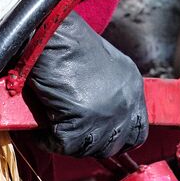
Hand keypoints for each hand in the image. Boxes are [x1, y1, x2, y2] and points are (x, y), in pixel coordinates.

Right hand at [25, 12, 147, 158]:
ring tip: (52, 127)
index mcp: (132, 84)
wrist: (49, 32)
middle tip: (70, 134)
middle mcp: (125, 101)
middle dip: (91, 143)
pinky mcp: (80, 123)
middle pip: (114, 144)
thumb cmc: (67, 41)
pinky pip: (62, 146)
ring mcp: (105, 115)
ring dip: (69, 142)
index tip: (99, 138)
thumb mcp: (103, 63)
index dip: (118, 138)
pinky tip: (40, 127)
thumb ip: (108, 89)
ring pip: (87, 148)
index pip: (138, 130)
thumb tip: (97, 116)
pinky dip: (47, 140)